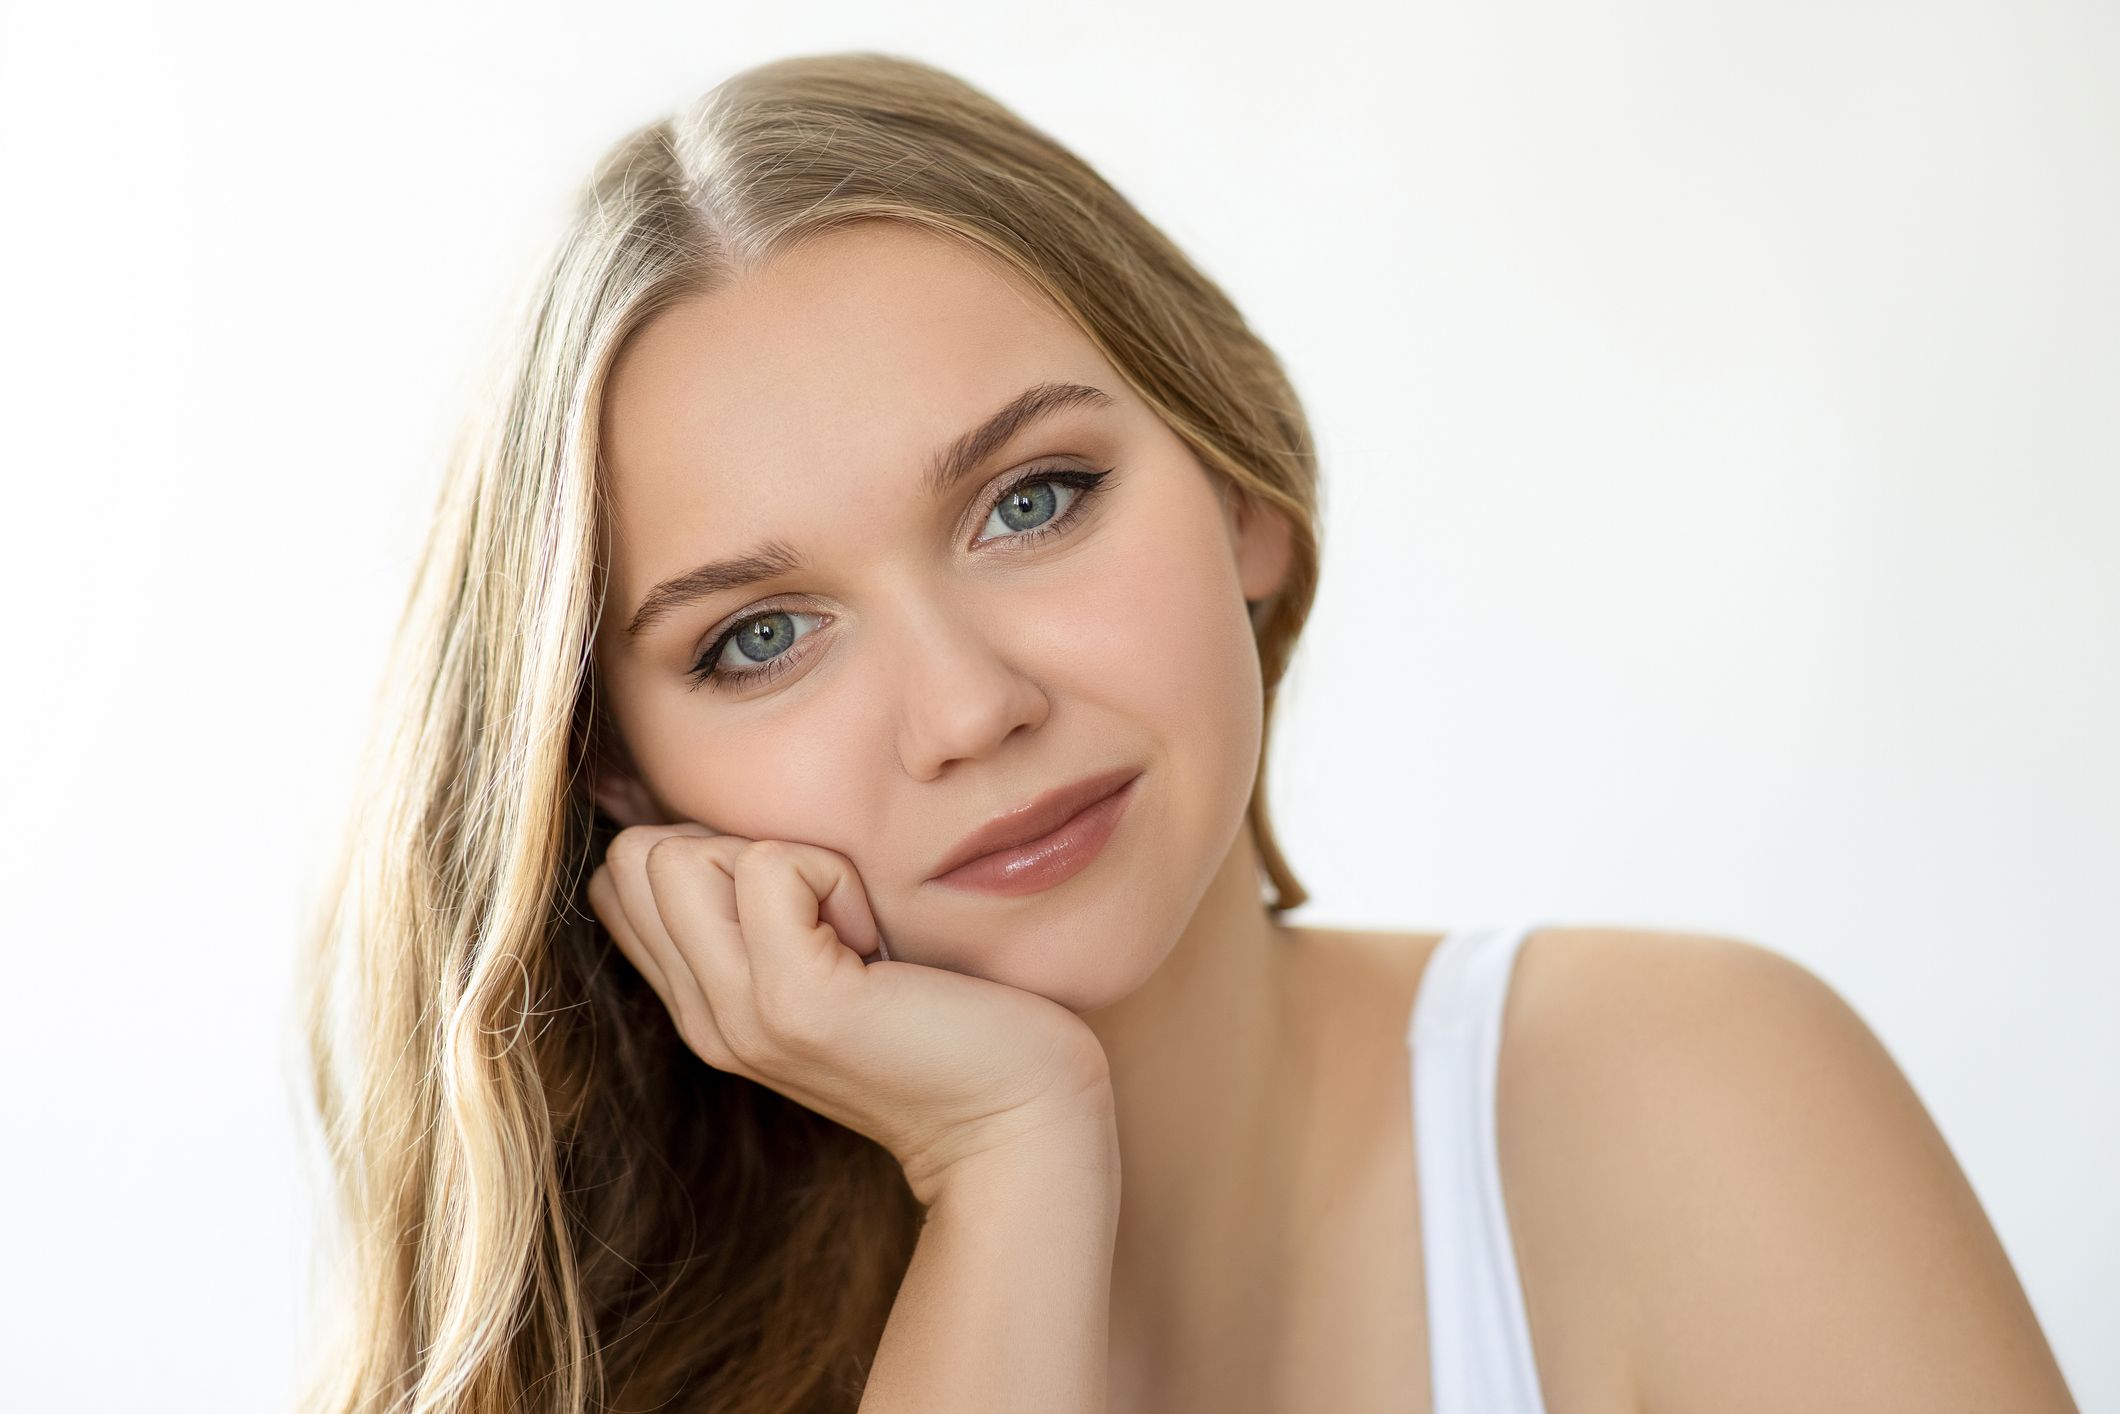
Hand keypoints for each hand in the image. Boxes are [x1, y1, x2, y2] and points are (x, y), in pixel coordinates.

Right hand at [587, 823, 1115, 1204]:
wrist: (1017, 1117)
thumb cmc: (948, 1019)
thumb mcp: (827, 961)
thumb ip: (759, 914)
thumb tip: (714, 824)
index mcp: (705, 1004)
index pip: (620, 879)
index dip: (705, 852)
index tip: (800, 904)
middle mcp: (704, 1016)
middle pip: (636, 855)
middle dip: (735, 846)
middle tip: (830, 915)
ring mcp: (739, 1015)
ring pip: (679, 853)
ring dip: (786, 860)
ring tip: (854, 930)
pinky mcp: (795, 1002)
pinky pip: (772, 865)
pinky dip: (833, 875)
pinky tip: (878, 943)